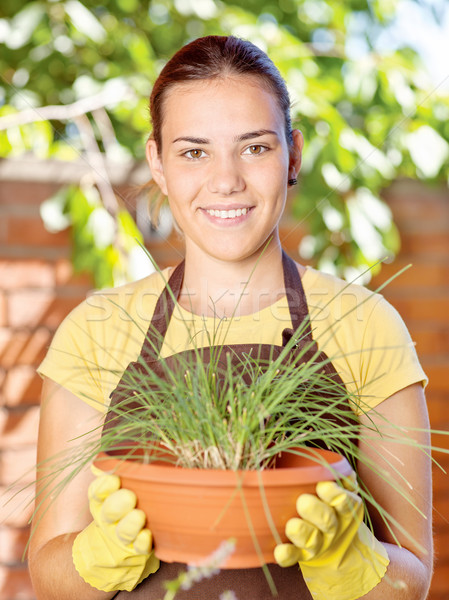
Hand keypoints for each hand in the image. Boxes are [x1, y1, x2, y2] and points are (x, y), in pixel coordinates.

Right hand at [72, 471, 159, 591]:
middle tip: (129, 496)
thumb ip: (115, 470)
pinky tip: (147, 535)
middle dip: (118, 503)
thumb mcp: (119, 486)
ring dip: (131, 524)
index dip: (104, 486)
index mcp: (103, 500)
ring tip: (139, 516)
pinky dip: (143, 542)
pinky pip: (139, 548)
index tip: (114, 479)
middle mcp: (109, 518)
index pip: (97, 491)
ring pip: (123, 531)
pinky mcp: (136, 549)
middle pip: (109, 511)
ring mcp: (121, 535)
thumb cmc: (125, 504)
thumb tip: (104, 458)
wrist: (118, 547)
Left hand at [274, 477, 388, 599]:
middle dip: (316, 511)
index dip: (335, 495)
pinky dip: (287, 556)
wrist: (337, 545)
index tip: (322, 485)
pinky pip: (295, 557)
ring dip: (302, 532)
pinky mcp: (303, 555)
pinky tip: (280, 551)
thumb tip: (320, 458)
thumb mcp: (340, 488)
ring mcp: (319, 543)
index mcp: (344, 508)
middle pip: (328, 521)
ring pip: (312, 541)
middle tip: (303, 501)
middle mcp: (334, 527)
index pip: (344, 501)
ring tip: (291, 525)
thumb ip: (333, 474)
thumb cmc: (331, 504)